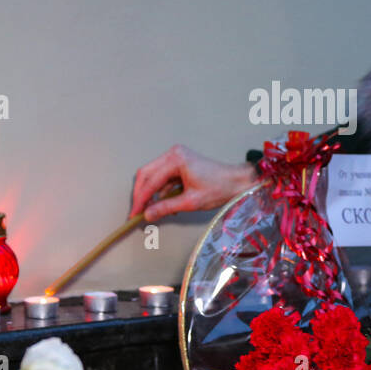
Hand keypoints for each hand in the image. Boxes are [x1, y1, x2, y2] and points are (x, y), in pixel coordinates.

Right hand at [130, 144, 258, 222]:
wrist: (237, 181)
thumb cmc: (219, 188)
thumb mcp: (191, 202)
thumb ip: (166, 207)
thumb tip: (147, 215)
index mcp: (176, 159)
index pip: (150, 181)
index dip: (140, 200)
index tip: (134, 214)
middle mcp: (173, 154)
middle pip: (146, 174)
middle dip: (141, 195)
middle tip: (137, 213)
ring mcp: (176, 157)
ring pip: (153, 176)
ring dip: (150, 194)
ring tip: (152, 211)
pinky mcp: (179, 163)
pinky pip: (162, 177)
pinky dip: (160, 191)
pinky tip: (164, 205)